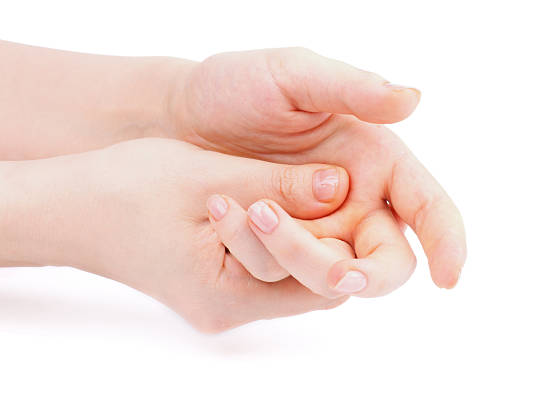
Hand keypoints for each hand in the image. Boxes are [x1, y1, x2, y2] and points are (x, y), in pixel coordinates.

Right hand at [0, 138, 351, 331]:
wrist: (70, 208)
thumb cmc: (127, 191)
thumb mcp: (211, 178)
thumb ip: (278, 185)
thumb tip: (340, 186)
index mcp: (228, 296)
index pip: (319, 284)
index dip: (334, 239)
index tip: (326, 192)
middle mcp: (228, 312)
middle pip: (306, 283)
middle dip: (315, 233)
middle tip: (306, 187)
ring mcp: (221, 302)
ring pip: (286, 274)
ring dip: (294, 232)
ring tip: (276, 189)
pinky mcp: (215, 287)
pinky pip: (263, 268)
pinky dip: (272, 237)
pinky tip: (262, 202)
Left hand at [169, 48, 466, 295]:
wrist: (179, 117)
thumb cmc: (237, 87)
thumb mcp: (292, 76)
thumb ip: (351, 89)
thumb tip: (413, 99)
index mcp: (375, 159)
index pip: (427, 206)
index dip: (447, 242)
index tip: (447, 278)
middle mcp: (356, 200)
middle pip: (388, 258)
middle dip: (371, 272)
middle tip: (339, 273)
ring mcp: (319, 226)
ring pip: (339, 272)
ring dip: (312, 265)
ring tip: (258, 214)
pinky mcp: (283, 245)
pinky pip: (295, 275)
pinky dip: (279, 265)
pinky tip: (247, 233)